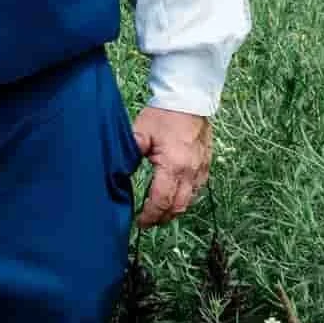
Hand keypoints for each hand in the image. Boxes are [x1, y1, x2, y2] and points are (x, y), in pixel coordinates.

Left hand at [132, 106, 211, 227]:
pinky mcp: (206, 165)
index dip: (150, 215)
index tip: (139, 222)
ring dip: (173, 210)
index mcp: (173, 165)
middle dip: (161, 218)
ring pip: (190, 201)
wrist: (189, 100)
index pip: (161, 200)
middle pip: (178, 207)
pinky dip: (185, 198)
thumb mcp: (140, 132)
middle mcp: (190, 172)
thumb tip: (118, 172)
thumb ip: (129, 154)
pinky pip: (197, 190)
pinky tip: (173, 197)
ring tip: (158, 212)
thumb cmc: (164, 115)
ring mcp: (201, 169)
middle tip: (147, 222)